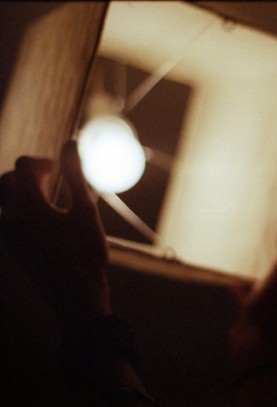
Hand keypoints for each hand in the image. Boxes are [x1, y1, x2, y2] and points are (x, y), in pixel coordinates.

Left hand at [0, 140, 110, 331]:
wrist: (75, 296)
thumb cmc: (85, 253)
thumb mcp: (86, 211)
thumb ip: (75, 175)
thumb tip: (70, 142)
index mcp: (28, 206)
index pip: (23, 166)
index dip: (43, 160)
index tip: (59, 166)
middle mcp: (10, 218)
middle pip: (6, 181)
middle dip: (27, 174)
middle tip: (52, 177)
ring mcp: (8, 235)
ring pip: (2, 200)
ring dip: (20, 191)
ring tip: (46, 196)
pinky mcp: (12, 248)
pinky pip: (6, 218)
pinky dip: (20, 209)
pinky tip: (44, 219)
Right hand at [229, 216, 276, 371]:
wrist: (251, 342)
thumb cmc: (269, 306)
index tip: (268, 227)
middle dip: (266, 255)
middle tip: (252, 238)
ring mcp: (273, 303)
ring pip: (262, 280)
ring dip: (253, 270)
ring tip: (241, 256)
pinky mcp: (256, 312)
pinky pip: (248, 294)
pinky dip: (240, 286)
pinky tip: (230, 277)